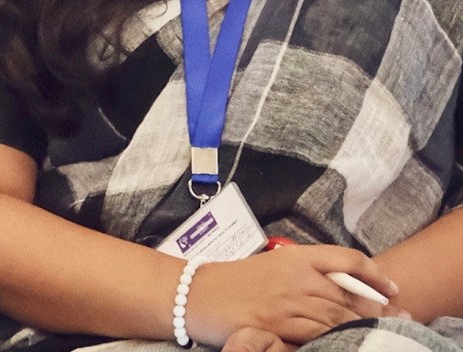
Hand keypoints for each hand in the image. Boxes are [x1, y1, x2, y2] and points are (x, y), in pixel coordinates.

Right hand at [186, 245, 397, 346]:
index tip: (393, 289)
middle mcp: (296, 277)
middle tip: (399, 321)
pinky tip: (346, 346)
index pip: (347, 259)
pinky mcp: (279, 328)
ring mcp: (289, 303)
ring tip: (382, 338)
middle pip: (351, 295)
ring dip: (364, 330)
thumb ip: (305, 274)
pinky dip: (337, 343)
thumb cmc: (235, 280)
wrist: (199, 294)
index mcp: (295, 257)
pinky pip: (319, 338)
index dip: (375, 274)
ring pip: (340, 319)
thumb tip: (341, 290)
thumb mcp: (272, 267)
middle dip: (379, 311)